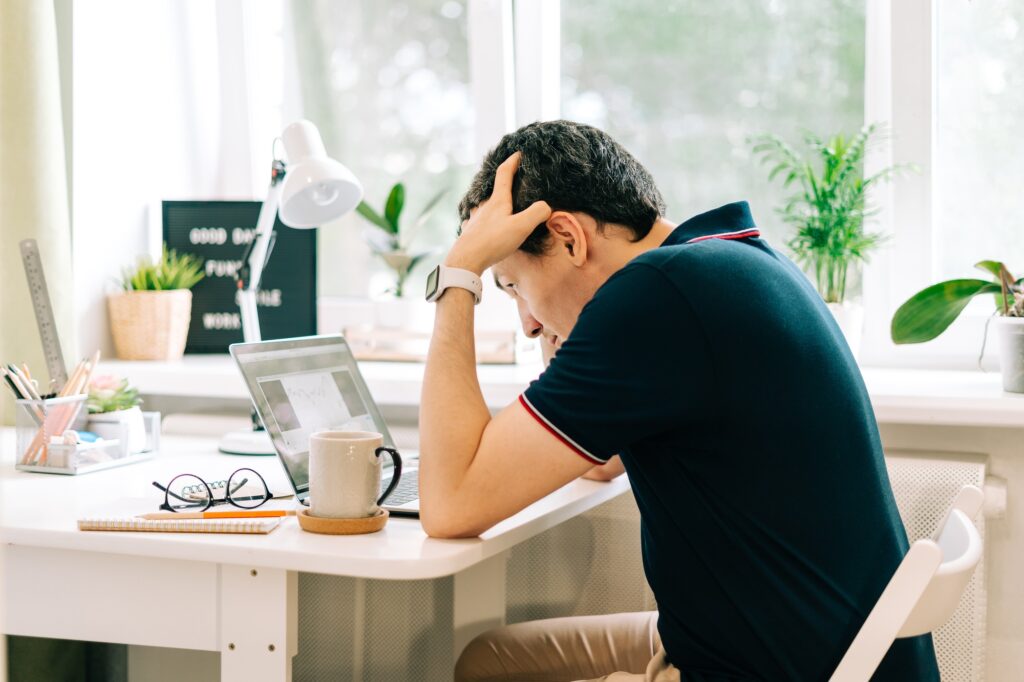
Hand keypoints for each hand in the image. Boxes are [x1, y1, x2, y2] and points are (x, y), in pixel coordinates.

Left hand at [446, 152, 550, 274]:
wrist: (465, 260)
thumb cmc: (493, 241)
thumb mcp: (521, 227)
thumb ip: (537, 213)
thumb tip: (546, 206)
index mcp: (497, 200)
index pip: (504, 173)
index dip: (513, 161)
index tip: (519, 153)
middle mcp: (484, 206)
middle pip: (494, 189)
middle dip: (504, 183)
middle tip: (513, 181)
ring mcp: (475, 218)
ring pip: (484, 204)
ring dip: (493, 201)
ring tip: (500, 205)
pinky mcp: (469, 231)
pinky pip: (477, 220)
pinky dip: (483, 218)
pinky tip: (484, 224)